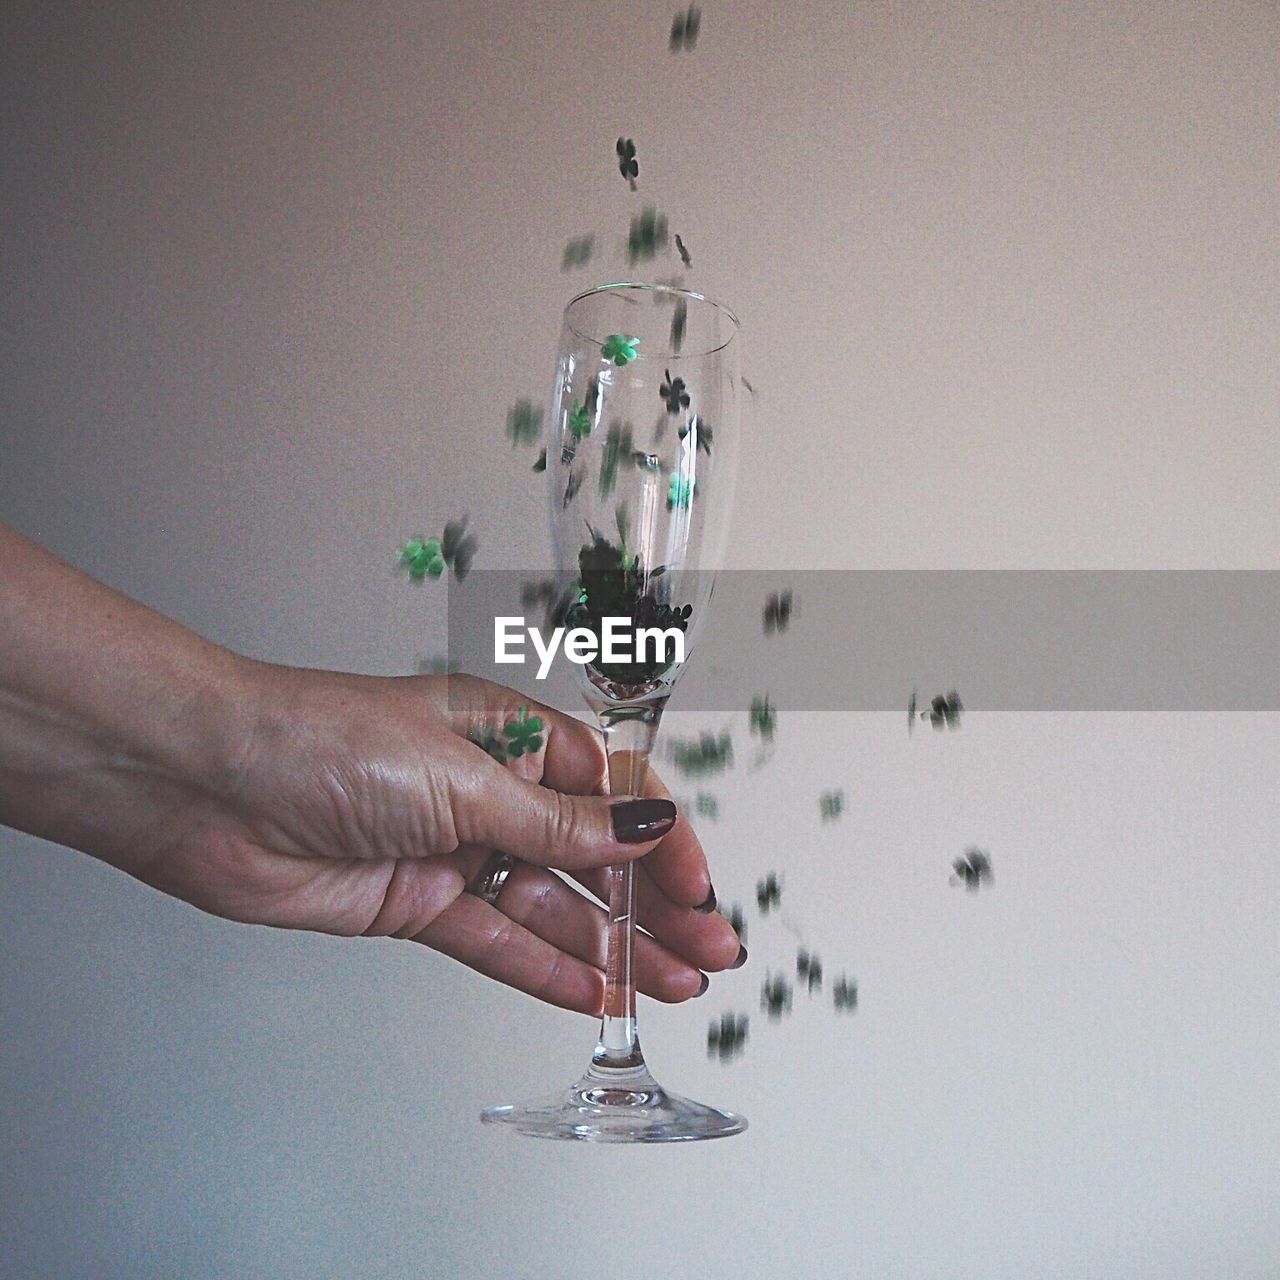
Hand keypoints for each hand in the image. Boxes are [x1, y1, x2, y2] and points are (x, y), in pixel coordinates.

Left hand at [131, 665, 743, 1013]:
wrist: (210, 788)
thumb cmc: (326, 740)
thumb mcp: (465, 779)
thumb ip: (558, 822)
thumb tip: (645, 832)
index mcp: (512, 737)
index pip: (611, 792)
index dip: (660, 839)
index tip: (697, 884)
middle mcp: (490, 793)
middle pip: (592, 855)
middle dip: (652, 903)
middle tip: (708, 947)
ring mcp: (456, 850)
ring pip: (552, 905)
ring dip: (612, 945)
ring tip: (670, 983)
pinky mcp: (417, 902)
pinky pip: (496, 941)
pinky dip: (544, 968)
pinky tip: (594, 991)